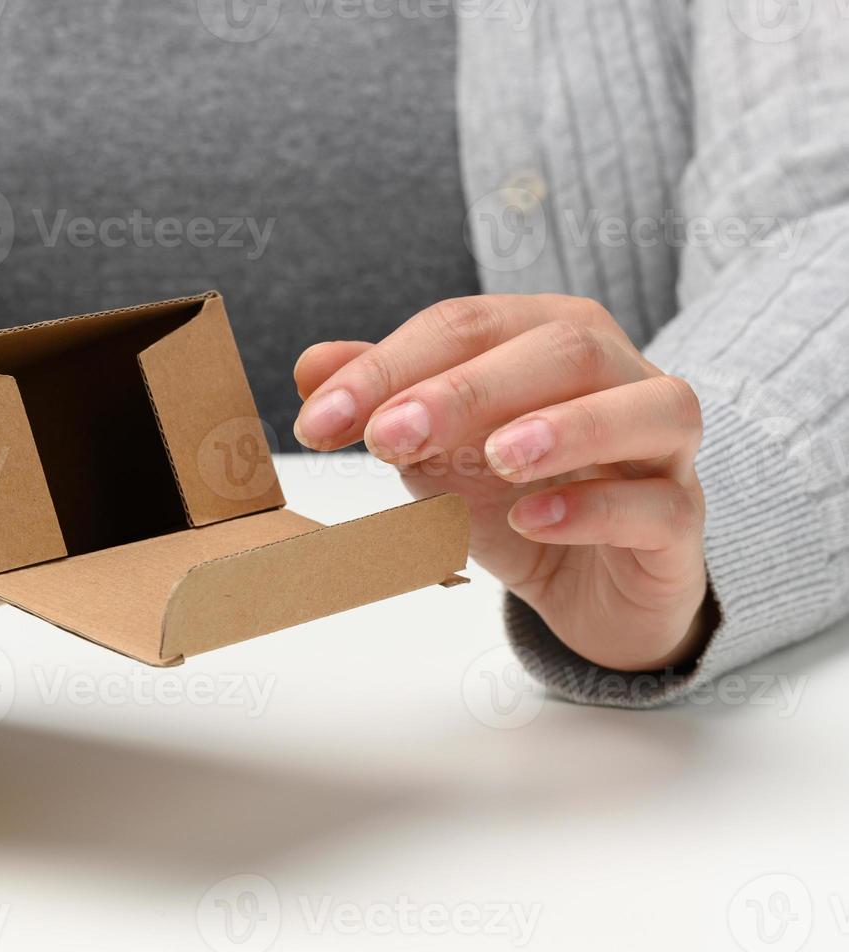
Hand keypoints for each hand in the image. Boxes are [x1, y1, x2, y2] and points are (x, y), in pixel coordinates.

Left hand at [294, 295, 712, 672]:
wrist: (590, 585)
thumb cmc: (516, 496)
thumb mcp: (437, 449)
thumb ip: (383, 401)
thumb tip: (312, 366)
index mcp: (550, 336)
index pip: (468, 326)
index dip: (389, 368)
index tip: (319, 422)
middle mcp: (621, 373)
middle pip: (561, 348)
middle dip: (467, 388)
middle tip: (387, 437)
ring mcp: (665, 448)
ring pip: (649, 406)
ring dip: (566, 426)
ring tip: (495, 457)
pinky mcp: (680, 521)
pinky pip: (658, 504)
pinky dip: (594, 508)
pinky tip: (530, 522)